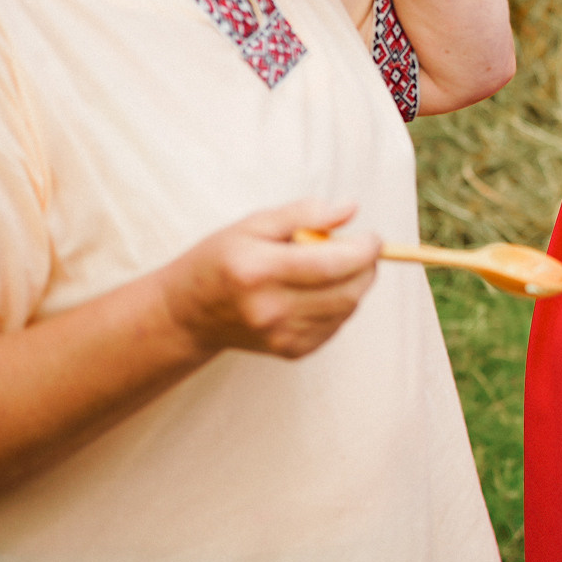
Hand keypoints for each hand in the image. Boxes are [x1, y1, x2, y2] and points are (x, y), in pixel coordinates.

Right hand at [159, 201, 379, 359]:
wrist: (189, 313)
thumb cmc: (221, 260)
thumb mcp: (252, 225)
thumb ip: (303, 214)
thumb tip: (350, 209)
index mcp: (259, 271)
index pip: (331, 265)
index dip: (364, 249)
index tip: (371, 237)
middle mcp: (270, 309)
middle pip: (347, 291)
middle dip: (367, 266)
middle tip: (359, 249)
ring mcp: (281, 335)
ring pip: (347, 309)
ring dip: (354, 285)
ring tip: (331, 267)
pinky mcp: (291, 351)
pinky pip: (336, 325)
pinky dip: (339, 305)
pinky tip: (317, 292)